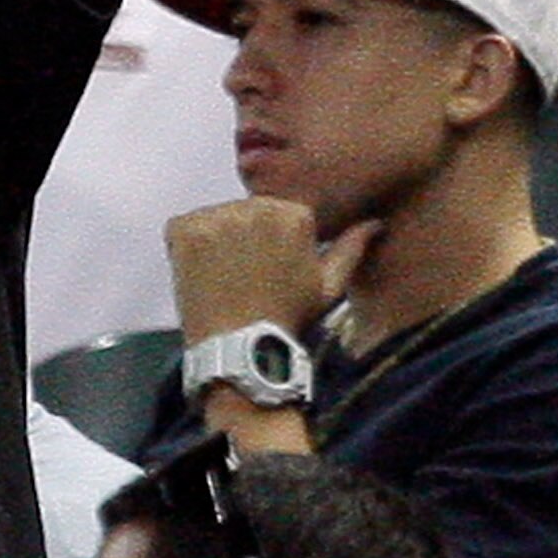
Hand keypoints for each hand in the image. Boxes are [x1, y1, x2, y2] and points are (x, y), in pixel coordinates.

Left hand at [166, 196, 351, 344]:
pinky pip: (184, 226)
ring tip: (225, 279)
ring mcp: (215, 216)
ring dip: (217, 240)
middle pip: (246, 212)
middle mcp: (254, 206)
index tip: (270, 271)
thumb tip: (374, 222)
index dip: (273, 243)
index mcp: (293, 213)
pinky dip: (187, 246)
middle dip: (245, 237)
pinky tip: (202, 274)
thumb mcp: (328, 286)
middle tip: (245, 278)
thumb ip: (351, 248)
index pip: (279, 212)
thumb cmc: (288, 320)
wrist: (240, 351)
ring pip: (216, 219)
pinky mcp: (184, 228)